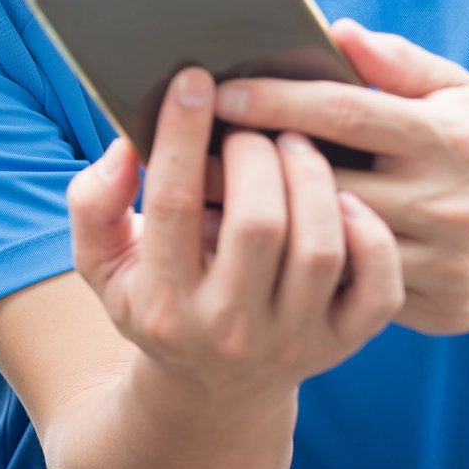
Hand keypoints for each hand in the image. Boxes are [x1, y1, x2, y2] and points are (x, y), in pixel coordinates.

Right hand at [69, 66, 402, 401]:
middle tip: (253, 125)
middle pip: (257, 224)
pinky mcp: (343, 343)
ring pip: (320, 247)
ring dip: (311, 179)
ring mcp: (292, 340)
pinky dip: (369, 234)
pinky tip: (342, 198)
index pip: (174, 205)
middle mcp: (228, 328)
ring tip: (293, 145)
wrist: (212, 389)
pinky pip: (376, 287)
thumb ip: (92, 203)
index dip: (184, 135)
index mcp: (161, 302)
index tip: (194, 79)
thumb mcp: (100, 262)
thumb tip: (125, 149)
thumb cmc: (154, 301)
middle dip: (257, 154)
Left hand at [214, 20, 468, 333]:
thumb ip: (398, 64)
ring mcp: (443, 259)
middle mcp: (446, 201)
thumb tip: (338, 31)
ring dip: (260, 226)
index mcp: (447, 138)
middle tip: (182, 154)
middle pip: (324, 182)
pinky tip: (243, 259)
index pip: (344, 112)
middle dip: (247, 169)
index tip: (217, 93)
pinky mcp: (437, 305)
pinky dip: (295, 274)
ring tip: (193, 208)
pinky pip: (351, 289)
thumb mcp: (459, 96)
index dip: (276, 102)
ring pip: (330, 241)